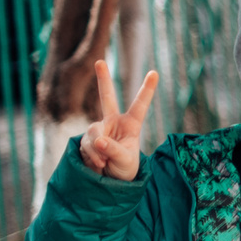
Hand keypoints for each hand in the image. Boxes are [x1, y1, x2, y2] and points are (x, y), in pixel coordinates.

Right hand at [76, 59, 158, 180]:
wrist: (110, 180)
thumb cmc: (125, 168)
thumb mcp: (124, 161)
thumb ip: (112, 150)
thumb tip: (98, 140)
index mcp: (131, 125)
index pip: (140, 106)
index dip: (147, 90)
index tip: (154, 72)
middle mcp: (113, 122)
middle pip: (107, 98)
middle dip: (103, 79)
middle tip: (99, 61)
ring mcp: (99, 129)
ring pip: (94, 133)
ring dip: (98, 152)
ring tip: (105, 163)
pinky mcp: (86, 138)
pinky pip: (86, 144)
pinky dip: (91, 157)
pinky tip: (97, 164)